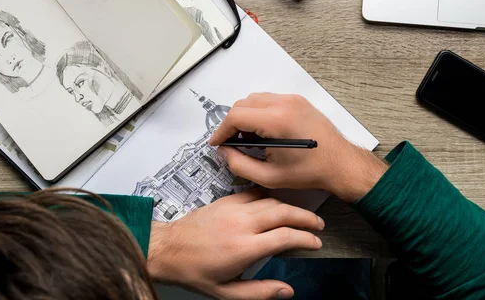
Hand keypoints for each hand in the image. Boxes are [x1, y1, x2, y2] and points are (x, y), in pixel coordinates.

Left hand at [147, 189, 323, 299]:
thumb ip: (260, 292)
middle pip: (283, 212)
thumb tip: (286, 290)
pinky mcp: (225, 201)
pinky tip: (276, 202)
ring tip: (301, 214)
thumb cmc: (194, 271)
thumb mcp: (227, 292)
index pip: (285, 236)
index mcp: (244, 248)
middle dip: (305, 217)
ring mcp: (233, 209)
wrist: (167, 249)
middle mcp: (241, 224)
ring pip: (271, 200)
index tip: (314, 242)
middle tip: (317, 224)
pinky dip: (269, 197)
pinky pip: (254, 193)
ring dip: (290, 206)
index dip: (305, 238)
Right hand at [209, 93, 386, 202]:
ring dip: (246, 116)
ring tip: (250, 139)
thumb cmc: (310, 171)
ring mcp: (293, 100)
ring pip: (254, 99)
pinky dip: (260, 112)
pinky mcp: (298, 101)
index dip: (222, 130)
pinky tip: (265, 131)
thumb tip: (225, 152)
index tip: (218, 142)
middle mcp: (284, 104)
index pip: (236, 116)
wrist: (339, 163)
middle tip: (233, 143)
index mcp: (277, 121)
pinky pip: (269, 100)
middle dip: (233, 123)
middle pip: (243, 104)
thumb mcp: (269, 177)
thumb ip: (240, 164)